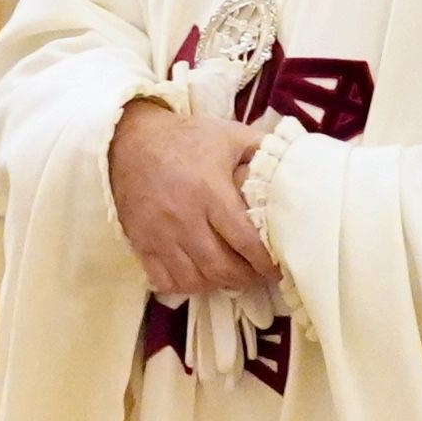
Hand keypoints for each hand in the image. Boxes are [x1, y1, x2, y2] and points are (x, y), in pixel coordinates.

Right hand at [106, 94, 281, 298]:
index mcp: (210, 192)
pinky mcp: (141, 243)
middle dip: (245, 278)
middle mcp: (184, 219)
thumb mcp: (227, 135)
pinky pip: (164, 280)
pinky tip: (198, 276)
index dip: (264, 262)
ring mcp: (160, 235)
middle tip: (257, 276)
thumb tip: (293, 161)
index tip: (277, 269)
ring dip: (217, 284)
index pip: (244, 241)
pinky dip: (185, 285)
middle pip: (221, 267)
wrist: (128, 140)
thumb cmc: (184, 139)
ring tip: (230, 277)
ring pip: (194, 279)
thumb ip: (261, 148)